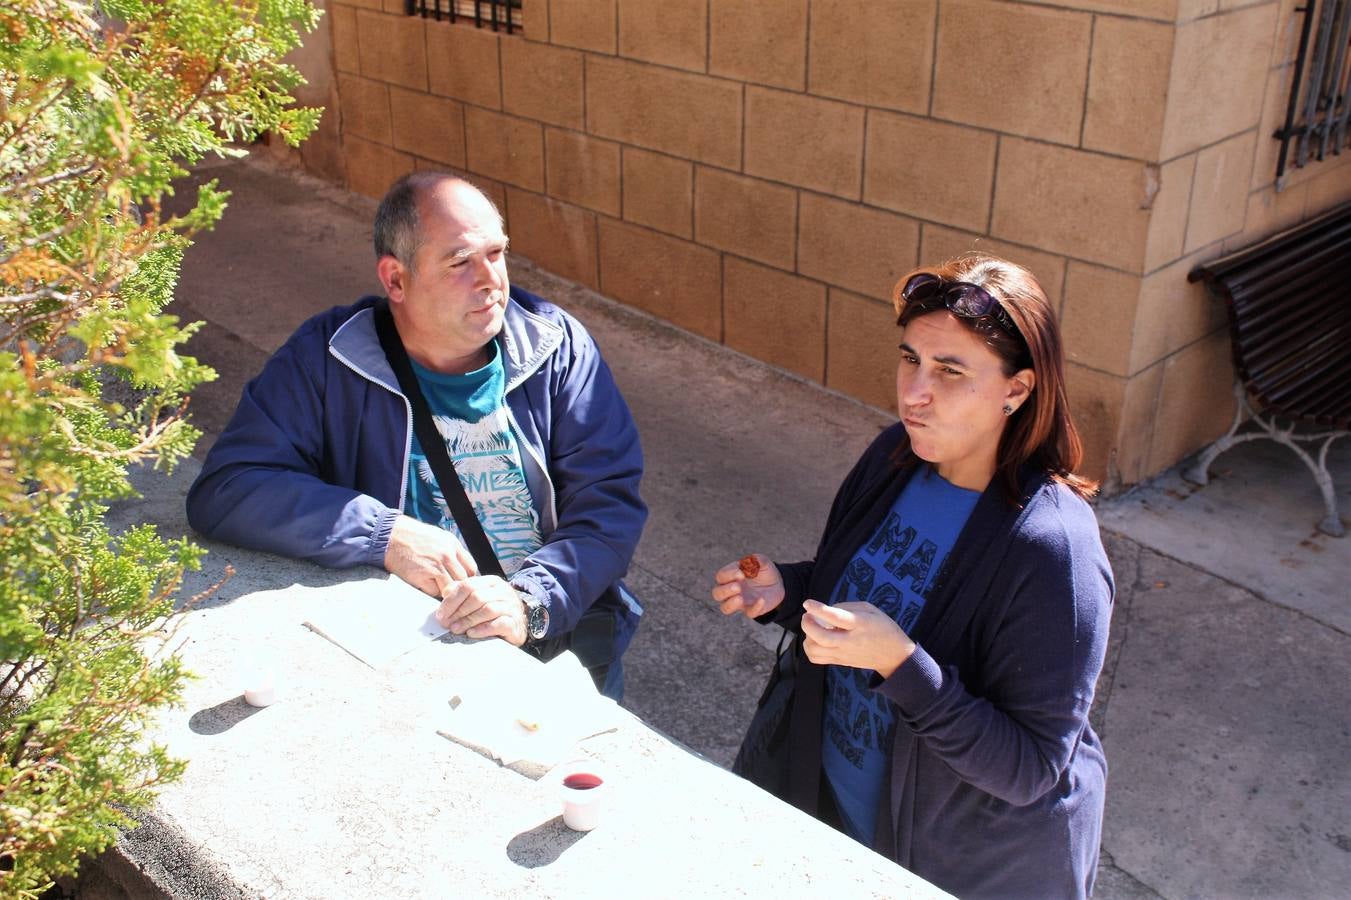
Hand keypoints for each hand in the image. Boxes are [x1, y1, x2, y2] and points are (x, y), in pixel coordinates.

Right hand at [383, 515, 477, 596]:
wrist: (389, 536)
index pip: (471, 568)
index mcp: (453, 544)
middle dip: (457, 587)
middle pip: (463, 580)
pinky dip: (431, 592)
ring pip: (451, 588)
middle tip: (448, 590)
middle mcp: (448, 554)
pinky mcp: (424, 576)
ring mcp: (437, 565)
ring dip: (444, 592)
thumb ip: (451, 552)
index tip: (460, 583)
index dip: (467, 578)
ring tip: (436, 588)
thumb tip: (460, 569)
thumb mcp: (438, 537)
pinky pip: (435, 592)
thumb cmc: (411, 537)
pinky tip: (423, 584)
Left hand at [436, 575, 528, 645]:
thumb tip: (445, 594)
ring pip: (487, 609)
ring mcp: (510, 606)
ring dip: (468, 621)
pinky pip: (498, 624)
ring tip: (456, 630)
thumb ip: (463, 593)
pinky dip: (483, 629)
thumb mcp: (479, 597)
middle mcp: (502, 591)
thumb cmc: (494, 611)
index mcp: (491, 582)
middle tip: (447, 624)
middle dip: (458, 612)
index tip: (440, 614)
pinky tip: (472, 634)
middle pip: (477, 597)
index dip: (452, 600)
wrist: (518, 623)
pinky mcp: (514, 622)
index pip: (468, 586)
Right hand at [710, 554, 783, 618]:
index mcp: (730, 576)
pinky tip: (762, 600)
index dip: (728, 575)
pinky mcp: (751, 610)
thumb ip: (756, 559)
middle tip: (738, 587)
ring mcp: (739, 602)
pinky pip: (749, 613)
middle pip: (717, 593)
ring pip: (725, 608)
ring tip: (740, 599)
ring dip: (730, 604)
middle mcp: (731, 590)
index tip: (741, 574)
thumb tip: (750, 561)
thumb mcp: (763, 562)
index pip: (721, 576)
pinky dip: (755, 608)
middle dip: (725, 591)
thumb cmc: (764, 571)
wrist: (777, 584)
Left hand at [800, 599, 915, 677]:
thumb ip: (847, 607)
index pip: (836, 617)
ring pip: (815, 650)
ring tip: (813, 629)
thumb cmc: (883, 628)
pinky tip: (815, 640)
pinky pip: (816, 659)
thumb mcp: (870, 609)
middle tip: (807, 616)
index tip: (808, 603)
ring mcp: (843, 654)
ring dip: (807, 637)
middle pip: (820, 637)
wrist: (894, 655)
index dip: (819, 609)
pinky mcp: (840, 662)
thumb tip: (826, 610)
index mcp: (859, 624)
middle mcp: (849, 641)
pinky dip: (810, 649)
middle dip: (807, 625)